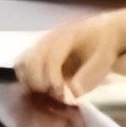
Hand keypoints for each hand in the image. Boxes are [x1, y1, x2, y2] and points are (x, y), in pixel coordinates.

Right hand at [9, 13, 125, 101]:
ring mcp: (40, 43)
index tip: (60, 94)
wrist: (101, 31)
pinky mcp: (36, 51)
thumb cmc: (103, 45)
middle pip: (32, 59)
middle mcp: (49, 38)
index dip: (52, 77)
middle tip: (53, 95)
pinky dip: (25, 77)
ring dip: (30, 80)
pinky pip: (22, 63)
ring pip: (23, 61)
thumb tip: (74, 94)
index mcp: (66, 36)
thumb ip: (90, 75)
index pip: (51, 57)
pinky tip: (37, 88)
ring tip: (45, 92)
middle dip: (39, 81)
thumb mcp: (104, 59)